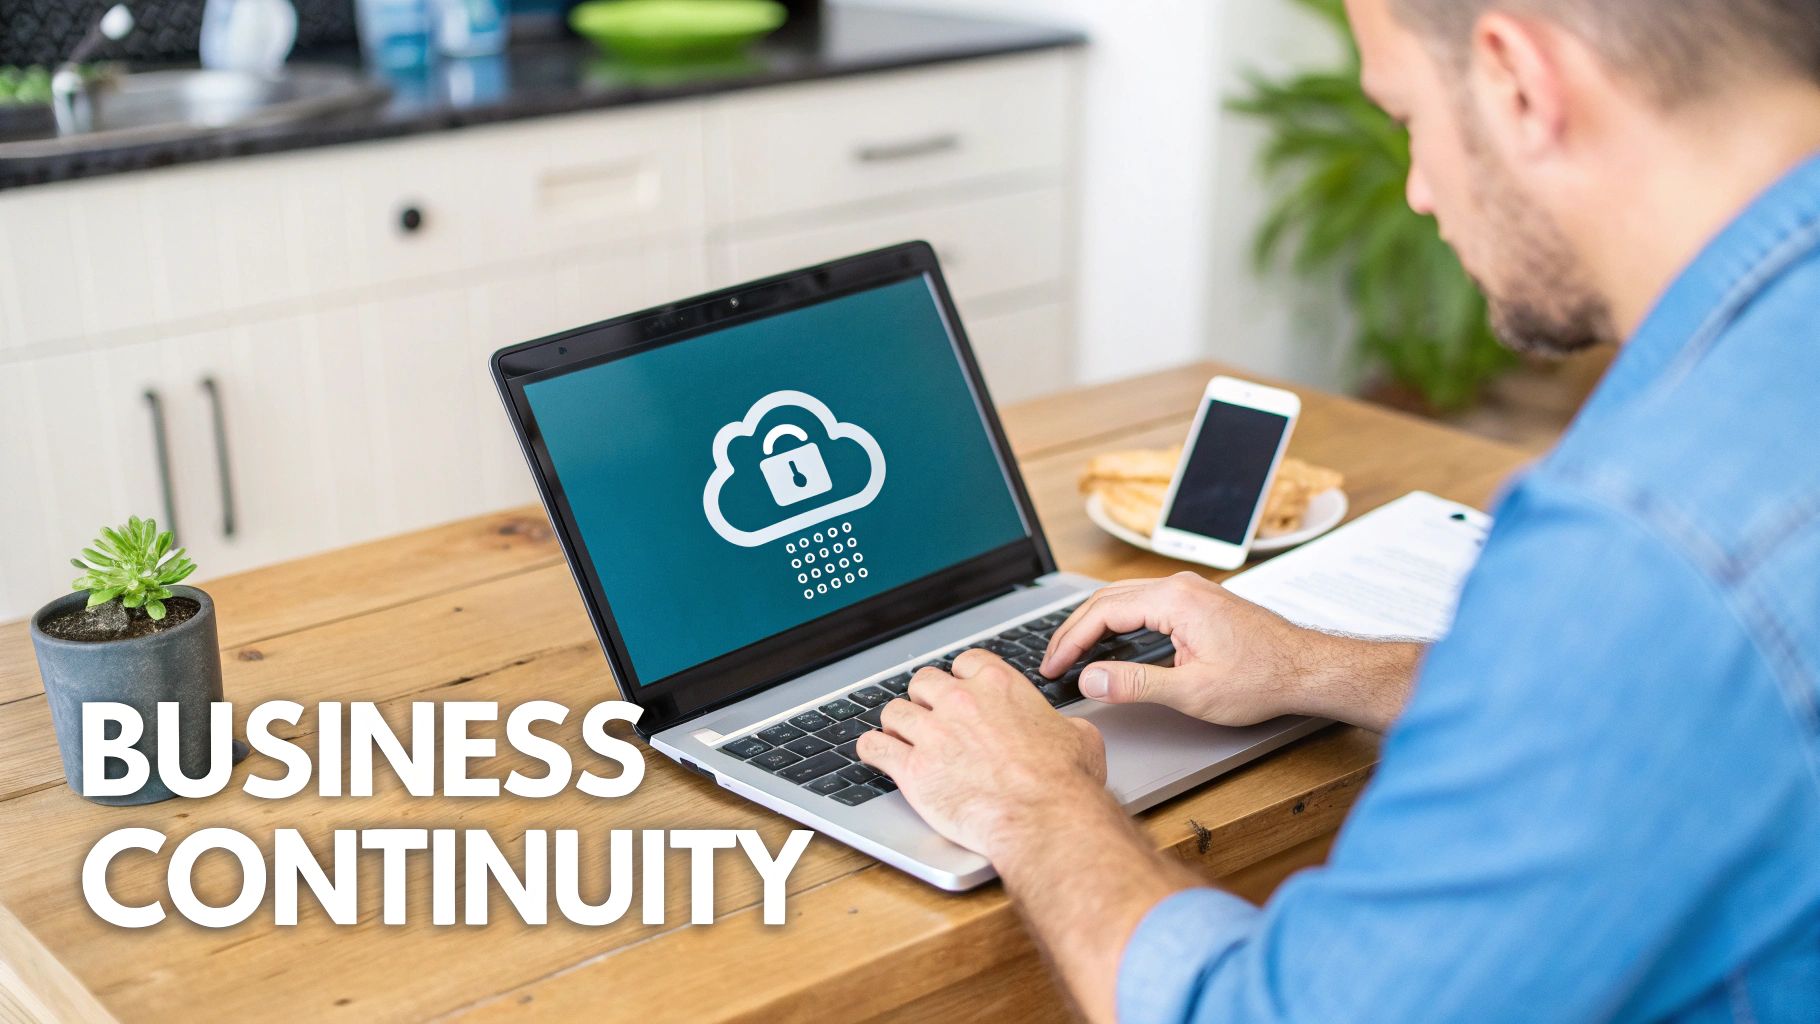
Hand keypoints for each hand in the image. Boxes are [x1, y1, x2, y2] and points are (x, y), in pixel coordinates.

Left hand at [857, 649, 1112, 860]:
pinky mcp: (913, 769)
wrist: (1044, 818)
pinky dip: (872, 750)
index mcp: (999, 685)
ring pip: (894, 712)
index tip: (960, 691)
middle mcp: (960, 701)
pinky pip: (874, 747)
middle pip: (923, 682)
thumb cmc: (1065, 782)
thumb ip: (1061, 723)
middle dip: (925, 699)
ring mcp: (933, 733)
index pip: (964, 662)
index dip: (961, 678)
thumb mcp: (1079, 737)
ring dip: (897, 724)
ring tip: (900, 737)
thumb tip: (1068, 729)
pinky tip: (875, 753)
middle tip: (931, 718)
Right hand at [1041, 571, 1390, 727]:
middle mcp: (1180, 587)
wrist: (1308, 670)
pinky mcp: (1198, 602)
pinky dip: (1117, 623)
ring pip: (1124, 600)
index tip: (1053, 667)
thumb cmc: (1263, 678)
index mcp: (1175, 600)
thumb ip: (1135, 684)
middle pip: (1107, 600)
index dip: (1069, 641)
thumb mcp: (1193, 691)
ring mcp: (1190, 591)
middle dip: (1074, 631)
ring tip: (1072, 654)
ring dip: (1094, 625)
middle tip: (1052, 661)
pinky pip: (1144, 604)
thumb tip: (1090, 678)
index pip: (1102, 612)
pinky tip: (1110, 643)